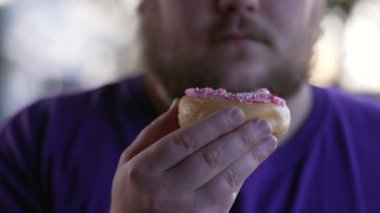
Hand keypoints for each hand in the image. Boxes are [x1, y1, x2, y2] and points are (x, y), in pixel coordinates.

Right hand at [110, 100, 276, 212]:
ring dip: (251, 157)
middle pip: (210, 159)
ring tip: (269, 140)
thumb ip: (155, 131)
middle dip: (240, 138)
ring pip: (226, 179)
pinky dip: (243, 175)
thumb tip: (181, 102)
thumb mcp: (132, 159)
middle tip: (262, 123)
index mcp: (143, 170)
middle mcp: (164, 192)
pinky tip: (254, 159)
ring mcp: (185, 212)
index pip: (184, 141)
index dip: (213, 125)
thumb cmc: (134, 190)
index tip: (237, 111)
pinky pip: (228, 196)